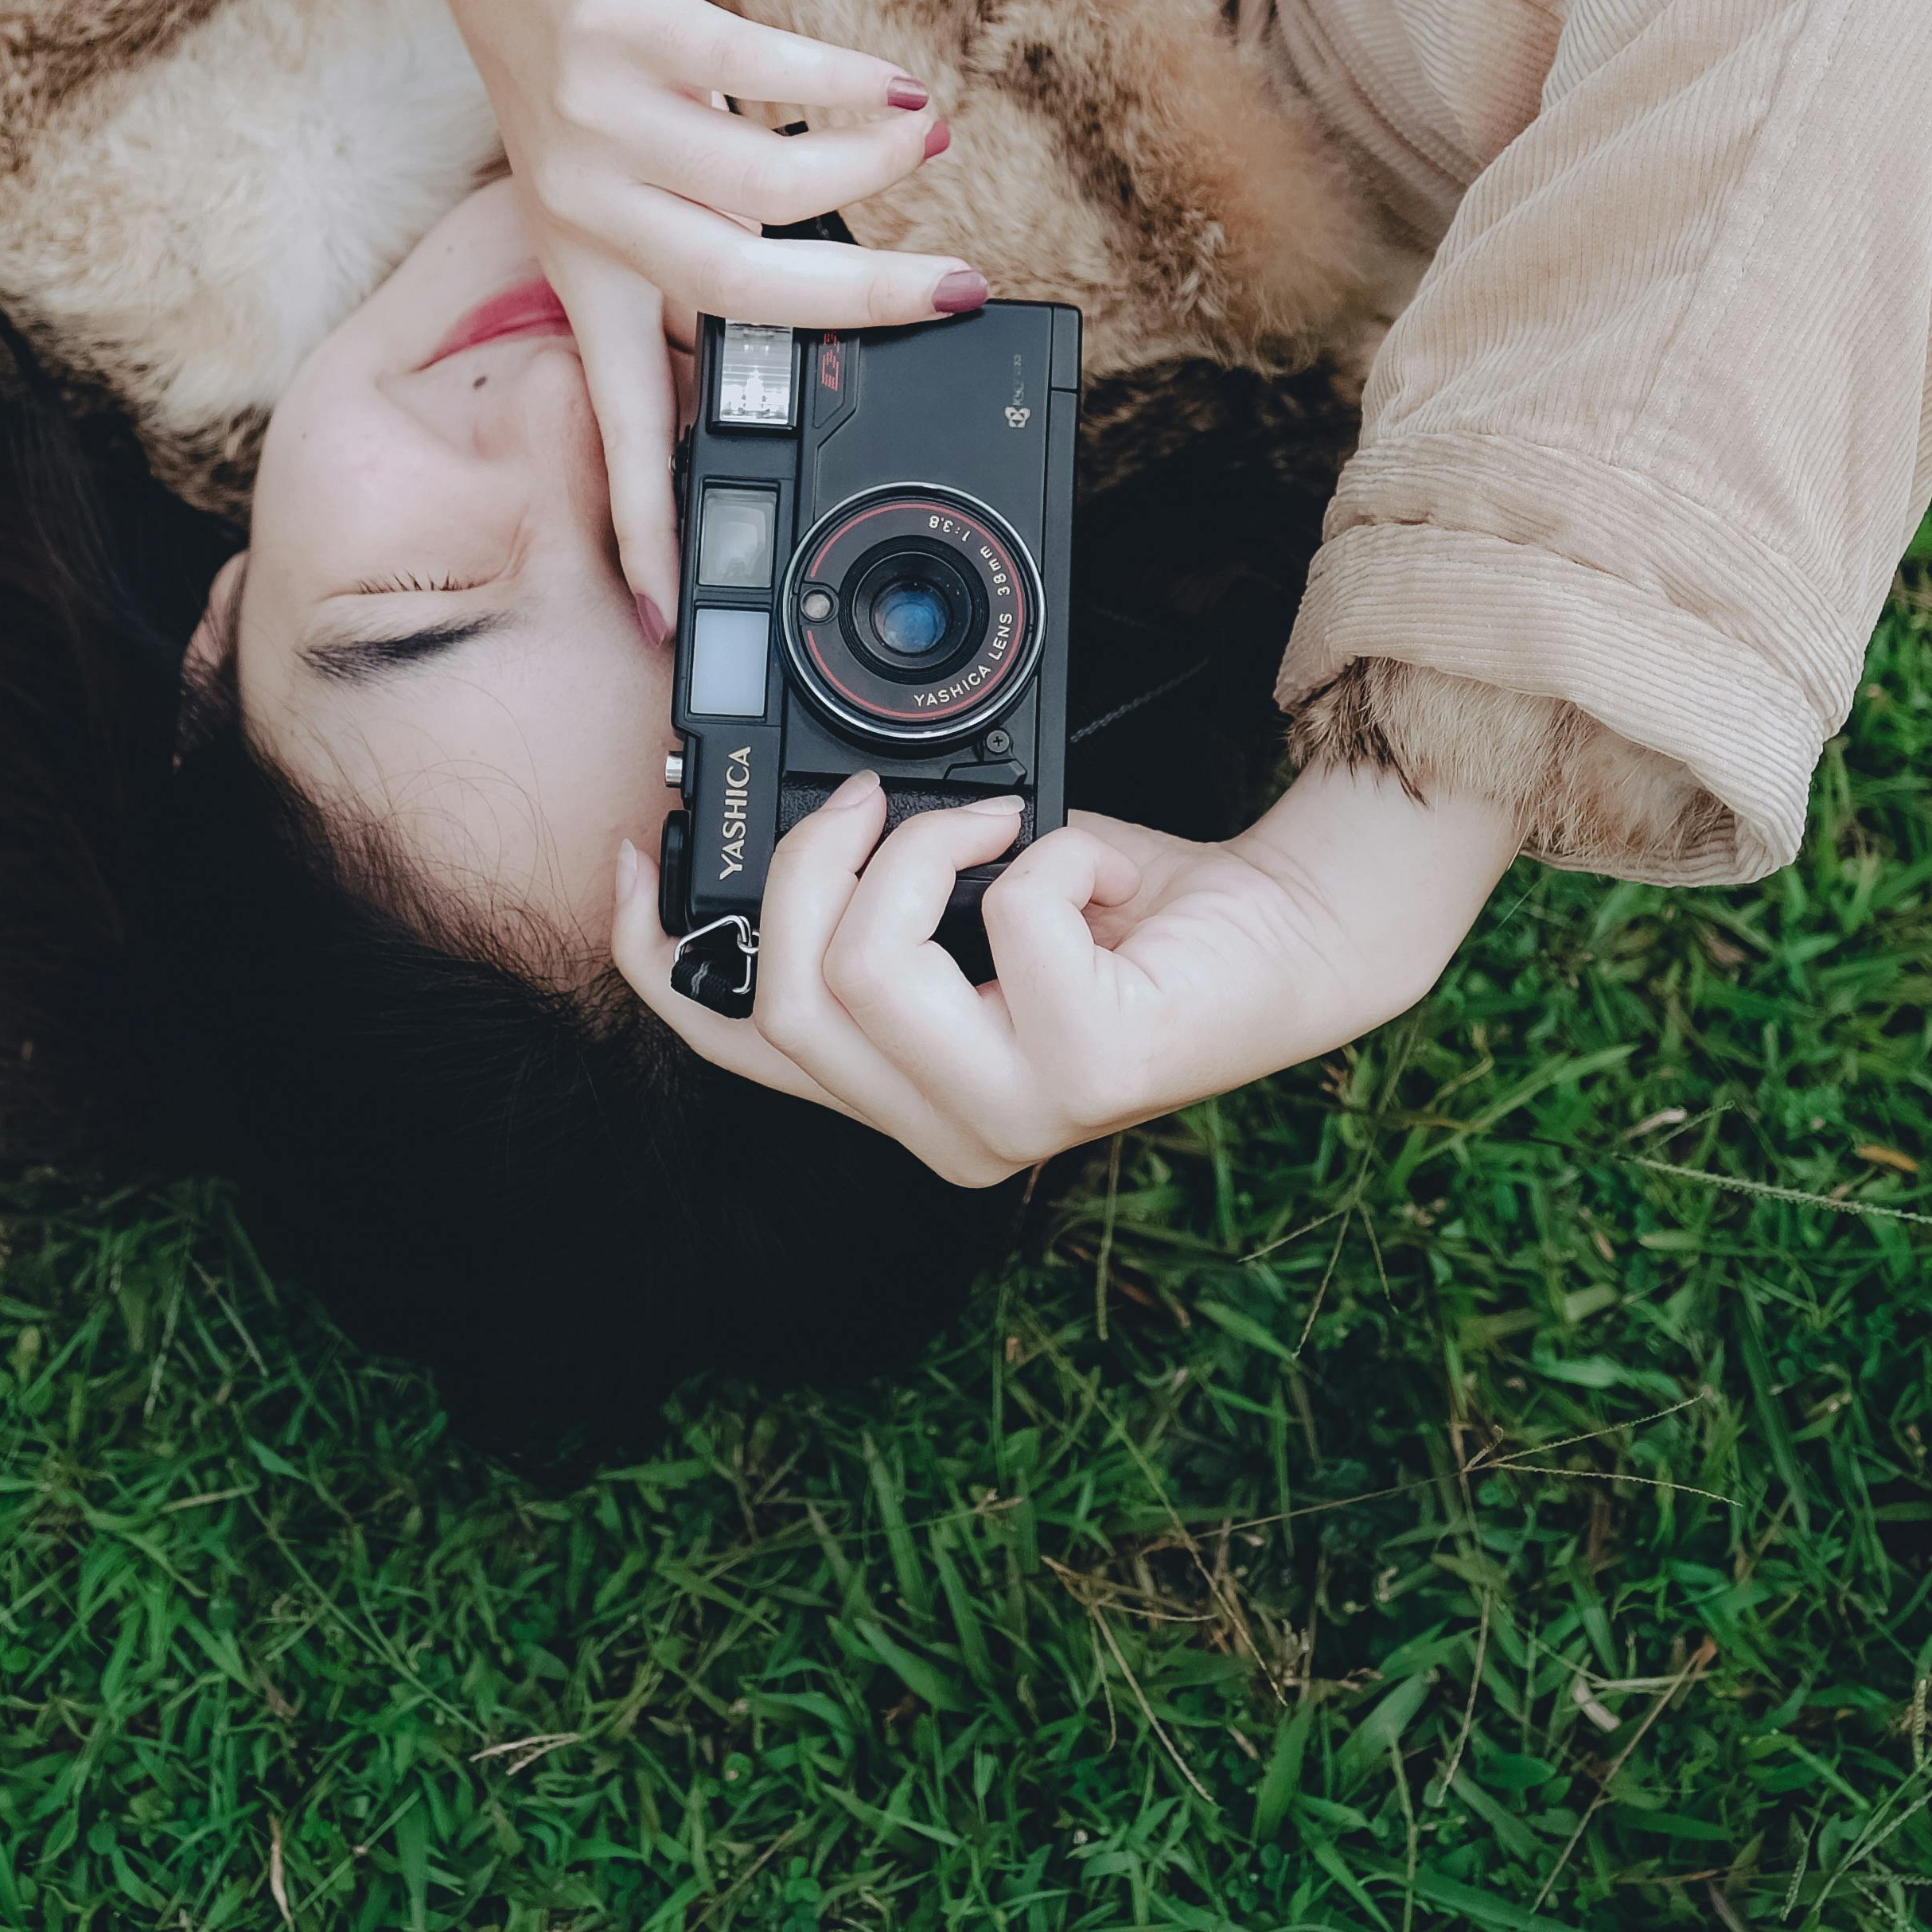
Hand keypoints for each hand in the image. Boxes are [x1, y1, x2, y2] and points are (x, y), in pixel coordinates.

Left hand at [393, 0, 974, 628]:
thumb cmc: (576, 51)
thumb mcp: (604, 176)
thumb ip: (679, 243)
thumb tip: (805, 307)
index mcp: (580, 264)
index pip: (618, 417)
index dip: (646, 523)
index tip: (672, 624)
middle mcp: (582, 205)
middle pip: (734, 294)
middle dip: (858, 305)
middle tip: (953, 294)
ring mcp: (598, 115)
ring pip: (762, 180)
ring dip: (868, 162)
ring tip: (924, 140)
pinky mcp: (626, 24)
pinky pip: (759, 71)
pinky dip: (845, 83)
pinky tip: (899, 88)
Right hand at [609, 767, 1529, 1186]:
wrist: (1289, 929)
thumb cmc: (1129, 912)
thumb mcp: (966, 897)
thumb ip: (871, 896)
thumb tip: (792, 820)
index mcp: (893, 1091)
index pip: (729, 1042)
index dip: (657, 950)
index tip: (643, 852)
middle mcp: (942, 1132)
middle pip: (786, 993)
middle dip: (821, 857)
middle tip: (893, 799)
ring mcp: (1013, 1119)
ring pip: (864, 966)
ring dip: (933, 848)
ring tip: (1006, 826)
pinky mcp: (1087, 1076)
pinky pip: (1006, 922)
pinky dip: (1052, 853)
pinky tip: (1100, 873)